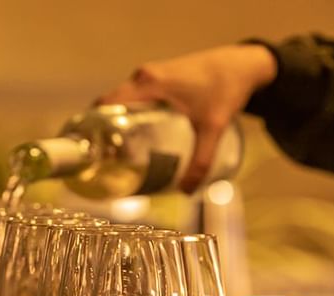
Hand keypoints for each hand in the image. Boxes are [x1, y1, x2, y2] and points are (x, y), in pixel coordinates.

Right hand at [97, 43, 276, 191]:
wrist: (243, 64)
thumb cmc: (226, 90)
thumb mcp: (213, 129)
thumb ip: (201, 162)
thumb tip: (186, 193)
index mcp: (148, 83)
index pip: (106, 104)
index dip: (93, 127)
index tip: (91, 152)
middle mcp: (144, 76)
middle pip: (111, 106)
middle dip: (105, 132)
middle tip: (107, 162)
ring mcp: (151, 76)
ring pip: (124, 103)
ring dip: (118, 125)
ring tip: (120, 156)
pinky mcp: (160, 78)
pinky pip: (136, 98)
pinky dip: (131, 116)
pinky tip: (138, 138)